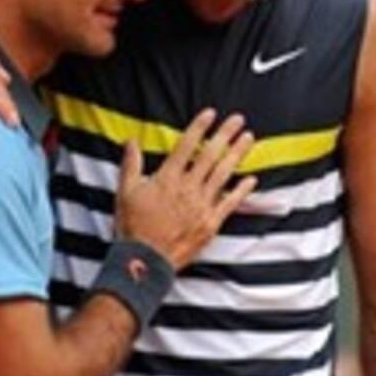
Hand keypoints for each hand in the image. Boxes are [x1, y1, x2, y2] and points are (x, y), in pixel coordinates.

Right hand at [115, 109, 256, 269]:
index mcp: (167, 178)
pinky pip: (230, 203)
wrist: (145, 260)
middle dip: (225, 134)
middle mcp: (187, 188)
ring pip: (223, 174)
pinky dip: (241, 191)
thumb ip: (131, 164)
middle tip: (238, 119)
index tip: (210, 114)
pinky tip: (251, 179)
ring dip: (237, 154)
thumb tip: (131, 142)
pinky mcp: (210, 223)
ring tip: (248, 138)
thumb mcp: (125, 192)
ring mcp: (201, 205)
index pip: (186, 145)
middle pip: (210, 155)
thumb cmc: (133, 227)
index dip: (199, 127)